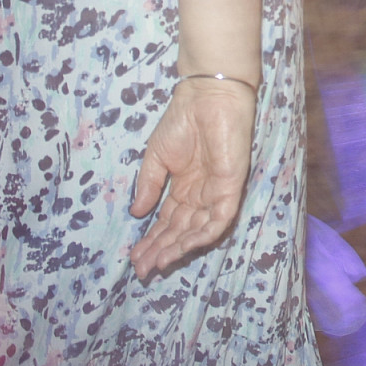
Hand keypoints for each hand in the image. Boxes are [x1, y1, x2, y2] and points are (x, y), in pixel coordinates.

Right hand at [129, 77, 256, 279]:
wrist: (205, 96)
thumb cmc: (182, 120)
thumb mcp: (156, 157)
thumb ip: (148, 186)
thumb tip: (136, 213)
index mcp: (184, 187)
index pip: (168, 221)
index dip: (152, 240)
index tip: (135, 259)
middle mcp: (201, 193)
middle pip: (181, 230)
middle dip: (161, 250)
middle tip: (142, 269)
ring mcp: (216, 191)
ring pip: (199, 229)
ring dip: (179, 247)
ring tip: (158, 262)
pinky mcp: (231, 185)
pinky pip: (220, 217)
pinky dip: (203, 234)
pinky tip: (184, 246)